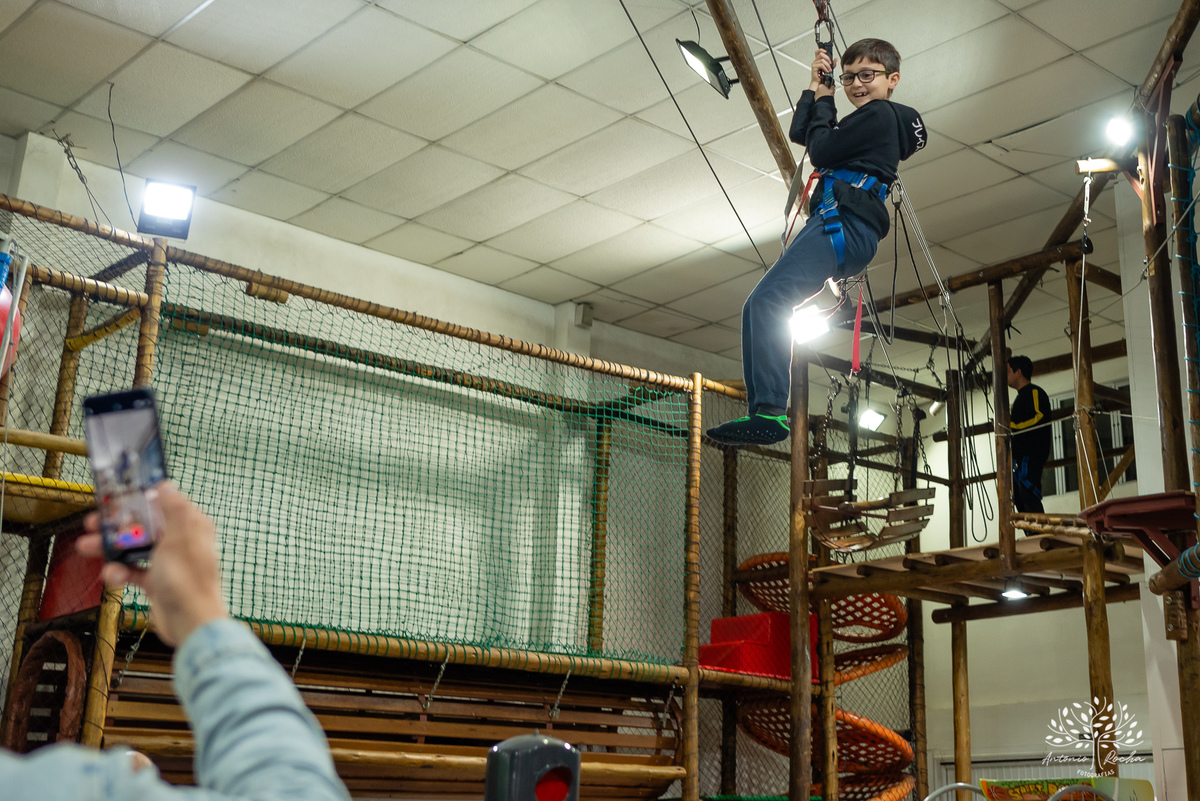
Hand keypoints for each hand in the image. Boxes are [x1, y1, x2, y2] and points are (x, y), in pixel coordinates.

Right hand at [78, 483, 226, 646]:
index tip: (115, 499)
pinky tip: (112, 575)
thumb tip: (166, 485)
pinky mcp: (158, 581)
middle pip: (144, 526)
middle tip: (92, 524)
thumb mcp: (179, 538)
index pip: (163, 505)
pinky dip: (121, 572)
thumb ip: (173, 510)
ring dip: (110, 548)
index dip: (138, 501)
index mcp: (191, 526)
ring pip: (135, 548)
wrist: (191, 623)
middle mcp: (181, 542)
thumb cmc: (188, 580)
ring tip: (85, 547)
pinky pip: (134, 571)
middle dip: (116, 525)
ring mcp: (168, 562)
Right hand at [809, 49, 835, 97]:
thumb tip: (836, 59)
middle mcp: (815, 61)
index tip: (826, 52)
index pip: (818, 52)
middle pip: (821, 54)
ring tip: (829, 69)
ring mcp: (814, 64)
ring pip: (822, 60)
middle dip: (827, 58)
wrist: (818, 83)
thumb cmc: (822, 76)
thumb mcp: (829, 68)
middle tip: (830, 63)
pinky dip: (825, 68)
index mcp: (818, 60)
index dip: (822, 50)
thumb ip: (832, 63)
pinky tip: (826, 71)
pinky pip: (821, 65)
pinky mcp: (814, 68)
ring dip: (827, 65)